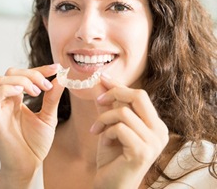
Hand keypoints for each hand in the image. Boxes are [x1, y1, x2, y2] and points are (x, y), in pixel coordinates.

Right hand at [0, 64, 63, 186]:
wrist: (28, 166)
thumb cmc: (35, 143)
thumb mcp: (48, 117)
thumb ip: (52, 98)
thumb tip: (60, 78)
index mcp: (18, 98)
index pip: (25, 75)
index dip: (40, 69)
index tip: (56, 68)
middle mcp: (7, 100)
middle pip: (11, 72)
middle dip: (32, 73)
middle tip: (46, 85)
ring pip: (1, 80)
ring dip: (22, 81)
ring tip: (37, 92)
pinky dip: (7, 89)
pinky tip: (22, 94)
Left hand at [91, 73, 168, 188]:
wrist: (111, 185)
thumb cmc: (112, 155)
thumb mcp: (110, 125)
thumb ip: (108, 104)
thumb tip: (100, 82)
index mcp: (155, 124)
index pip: (139, 95)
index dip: (119, 85)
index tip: (102, 77)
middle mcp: (160, 131)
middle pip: (139, 96)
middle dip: (115, 93)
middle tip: (98, 100)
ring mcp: (154, 142)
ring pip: (124, 112)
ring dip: (104, 118)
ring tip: (97, 129)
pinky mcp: (143, 151)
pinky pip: (119, 128)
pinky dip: (106, 131)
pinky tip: (103, 141)